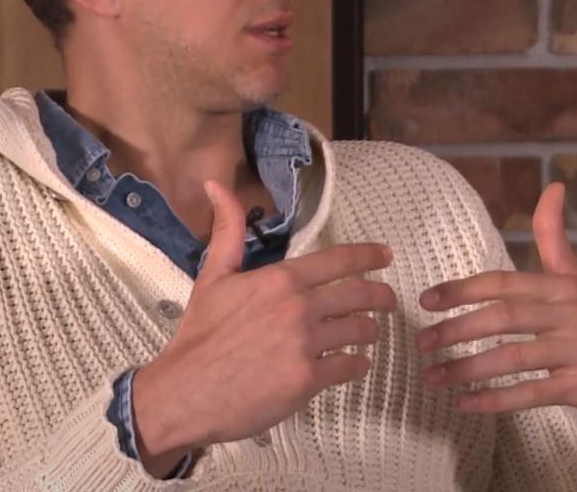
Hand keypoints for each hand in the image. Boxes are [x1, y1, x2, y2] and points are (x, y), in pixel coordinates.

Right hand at [133, 179, 397, 475]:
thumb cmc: (199, 334)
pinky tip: (355, 364)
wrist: (186, 391)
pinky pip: (350, 367)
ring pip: (359, 330)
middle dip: (381, 296)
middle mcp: (299, 308)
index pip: (337, 260)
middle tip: (389, 301)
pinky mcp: (308, 380)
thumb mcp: (212, 276)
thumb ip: (228, 231)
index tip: (386, 255)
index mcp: (279, 280)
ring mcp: (306, 345)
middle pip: (358, 295)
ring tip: (368, 333)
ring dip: (369, 331)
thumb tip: (217, 184)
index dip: (368, 256)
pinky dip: (358, 364)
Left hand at [415, 183, 576, 439]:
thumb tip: (553, 185)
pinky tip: (465, 404)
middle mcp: (573, 314)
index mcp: (564, 286)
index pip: (504, 282)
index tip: (426, 301)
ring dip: (467, 369)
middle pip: (504, 318)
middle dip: (457, 329)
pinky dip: (494, 400)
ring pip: (512, 357)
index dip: (462, 289)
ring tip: (433, 377)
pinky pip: (530, 393)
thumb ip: (554, 238)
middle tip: (422, 343)